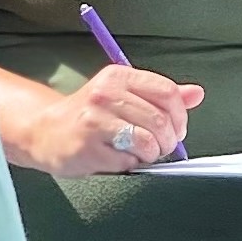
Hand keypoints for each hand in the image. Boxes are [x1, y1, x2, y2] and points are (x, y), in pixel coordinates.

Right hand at [27, 68, 203, 175]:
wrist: (44, 131)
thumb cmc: (89, 115)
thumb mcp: (123, 95)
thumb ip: (161, 95)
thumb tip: (197, 93)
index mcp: (117, 76)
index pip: (167, 92)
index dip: (180, 116)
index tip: (176, 129)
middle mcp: (105, 94)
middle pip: (160, 120)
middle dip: (168, 140)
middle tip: (160, 147)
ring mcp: (94, 121)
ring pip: (147, 141)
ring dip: (151, 154)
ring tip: (140, 152)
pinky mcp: (87, 147)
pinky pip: (127, 160)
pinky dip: (130, 164)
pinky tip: (117, 157)